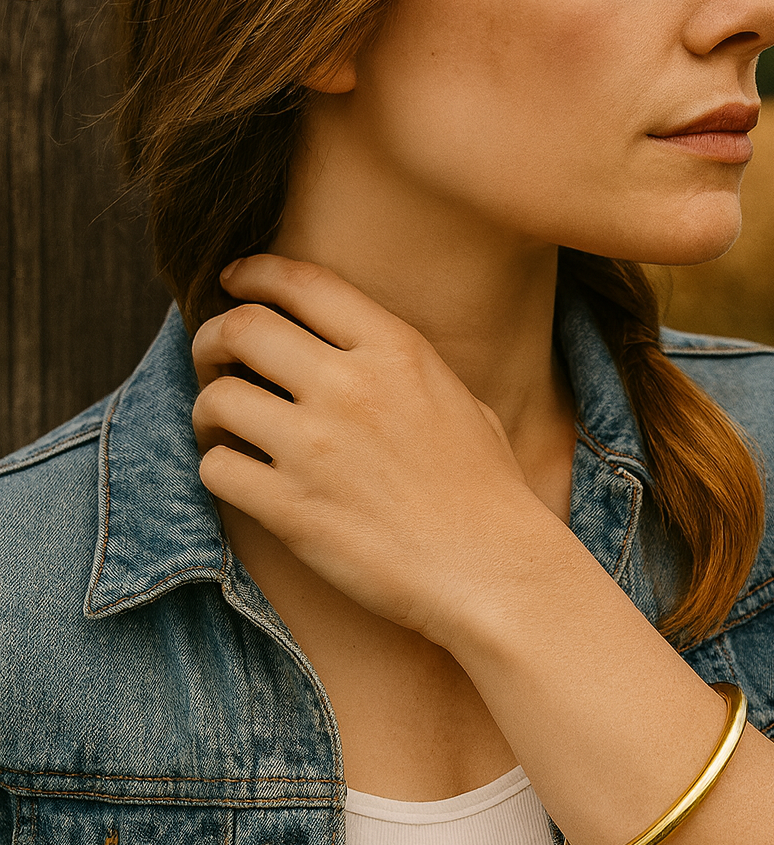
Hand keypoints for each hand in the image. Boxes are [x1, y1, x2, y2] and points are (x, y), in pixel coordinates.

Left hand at [190, 254, 542, 640]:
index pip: (302, 283)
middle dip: (212, 337)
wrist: (494, 571)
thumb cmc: (490, 493)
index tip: (234, 282)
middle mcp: (350, 388)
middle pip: (241, 328)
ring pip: (216, 398)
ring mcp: (316, 448)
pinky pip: (217, 467)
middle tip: (213, 358)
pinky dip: (218, 467)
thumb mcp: (463, 401)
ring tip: (222, 426)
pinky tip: (240, 476)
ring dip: (208, 409)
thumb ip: (403, 368)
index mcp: (397, 352)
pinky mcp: (291, 507)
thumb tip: (357, 353)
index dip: (254, 273)